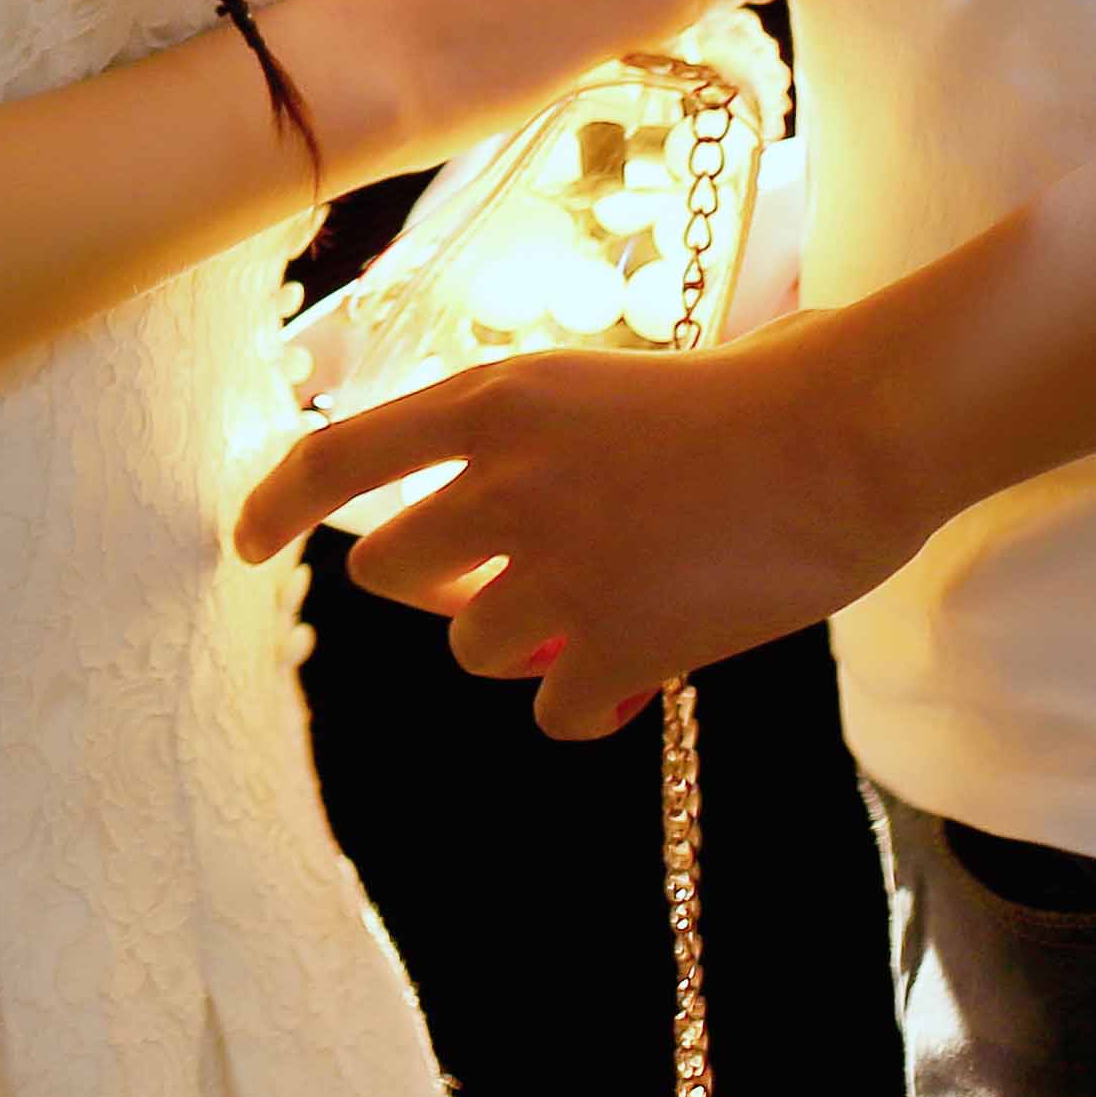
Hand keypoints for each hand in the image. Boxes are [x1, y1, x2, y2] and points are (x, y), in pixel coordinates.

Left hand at [232, 298, 944, 737]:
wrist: (848, 436)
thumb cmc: (741, 397)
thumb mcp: (595, 385)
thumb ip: (516, 440)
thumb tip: (458, 505)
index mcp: (492, 402)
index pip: (333, 457)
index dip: (273, 505)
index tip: (248, 545)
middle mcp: (504, 483)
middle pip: (390, 572)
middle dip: (436, 584)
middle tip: (505, 576)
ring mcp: (560, 569)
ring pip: (472, 645)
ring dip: (521, 640)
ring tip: (601, 605)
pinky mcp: (622, 644)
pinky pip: (558, 710)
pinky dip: (588, 701)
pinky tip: (640, 670)